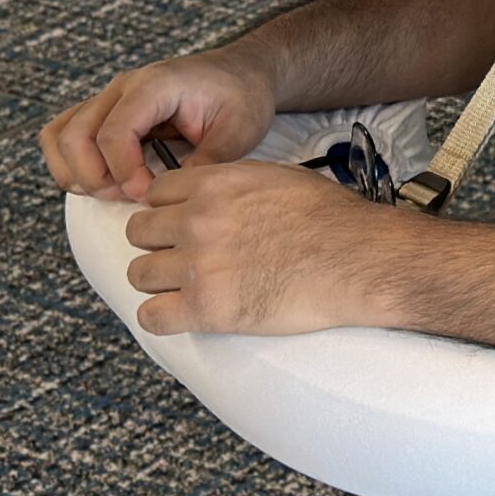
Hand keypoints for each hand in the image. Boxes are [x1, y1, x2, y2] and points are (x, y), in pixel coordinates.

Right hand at [40, 49, 276, 202]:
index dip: (123, 172)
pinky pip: (65, 134)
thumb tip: (170, 194)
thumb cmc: (242, 97)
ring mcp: (110, 98)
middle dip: (94, 177)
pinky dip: (71, 162)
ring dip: (76, 172)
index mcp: (155, 86)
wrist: (244, 72)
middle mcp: (123, 88)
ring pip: (60, 136)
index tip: (146, 194)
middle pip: (76, 136)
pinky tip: (103, 180)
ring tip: (114, 191)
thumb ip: (205, 162)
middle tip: (128, 196)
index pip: (114, 133)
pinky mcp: (106, 111)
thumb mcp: (238, 131)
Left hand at [123, 161, 403, 336]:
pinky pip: (150, 317)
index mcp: (216, 184)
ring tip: (188, 286)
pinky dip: (164, 316)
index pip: (155, 193)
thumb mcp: (278, 179)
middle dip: (158, 243)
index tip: (181, 222)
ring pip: (138, 274)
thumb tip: (210, 195)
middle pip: (138, 232)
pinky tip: (185, 313)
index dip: (167, 208)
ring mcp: (197, 266)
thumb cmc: (330, 218)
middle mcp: (197, 221)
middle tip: (185, 255)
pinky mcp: (204, 310)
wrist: (356, 259)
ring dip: (160, 280)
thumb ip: (232, 184)